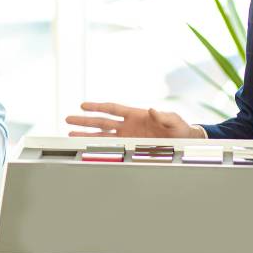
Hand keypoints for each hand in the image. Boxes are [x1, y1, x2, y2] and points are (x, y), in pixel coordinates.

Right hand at [65, 102, 199, 137]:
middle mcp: (128, 125)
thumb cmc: (179, 128)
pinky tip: (87, 145)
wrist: (184, 141)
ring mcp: (127, 136)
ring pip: (102, 134)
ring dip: (87, 133)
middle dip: (84, 120)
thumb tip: (153, 110)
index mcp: (136, 115)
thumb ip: (163, 116)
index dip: (97, 107)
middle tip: (68, 119)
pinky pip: (112, 146)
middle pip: (102, 122)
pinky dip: (99, 145)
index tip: (83, 106)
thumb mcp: (174, 120)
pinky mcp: (130, 146)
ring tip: (71, 132)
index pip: (112, 109)